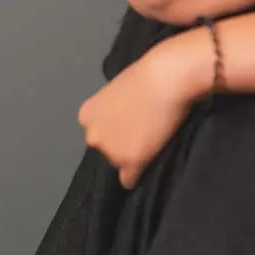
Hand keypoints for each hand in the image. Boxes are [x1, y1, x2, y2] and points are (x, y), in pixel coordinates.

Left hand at [76, 36, 201, 189]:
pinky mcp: (130, 161)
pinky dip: (138, 175)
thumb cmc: (148, 74)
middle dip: (120, 145)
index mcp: (87, 116)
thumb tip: (121, 119)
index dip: (115, 131)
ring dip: (133, 158)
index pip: (97, 134)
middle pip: (105, 151)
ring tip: (152, 139)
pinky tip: (147, 166)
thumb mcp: (118, 89)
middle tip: (142, 132)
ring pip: (120, 164)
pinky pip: (129, 179)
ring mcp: (110, 151)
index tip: (129, 126)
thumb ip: (112, 109)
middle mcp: (93, 135)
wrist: (167, 79)